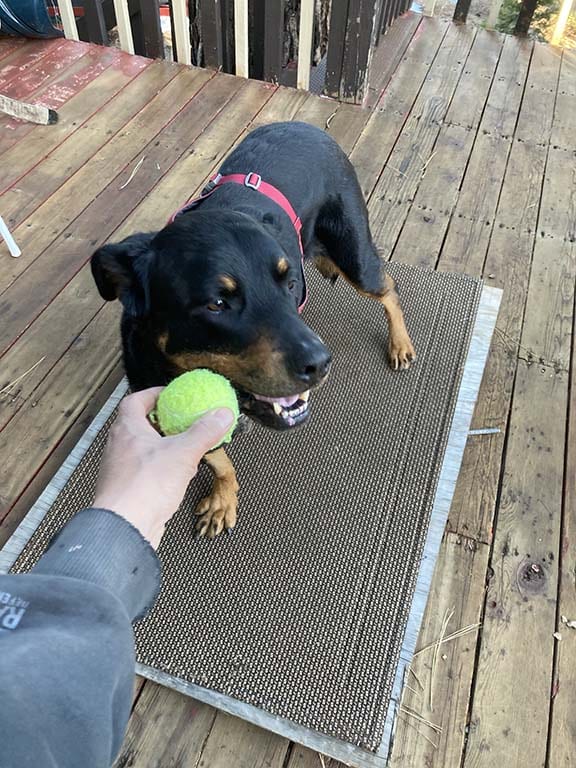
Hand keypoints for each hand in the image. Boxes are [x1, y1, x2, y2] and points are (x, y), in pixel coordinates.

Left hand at [93, 388, 234, 547]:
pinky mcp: (128, 489)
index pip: (135, 401)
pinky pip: (146, 471)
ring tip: (184, 449)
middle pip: (139, 425)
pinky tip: (178, 476)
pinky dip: (162, 469)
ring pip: (144, 450)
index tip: (171, 395)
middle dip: (162, 422)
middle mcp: (119, 446)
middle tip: (182, 421)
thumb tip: (221, 415)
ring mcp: (121, 469)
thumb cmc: (143, 488)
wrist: (125, 526)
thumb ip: (204, 432)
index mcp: (127, 429)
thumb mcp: (183, 453)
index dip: (153, 395)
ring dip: (163, 447)